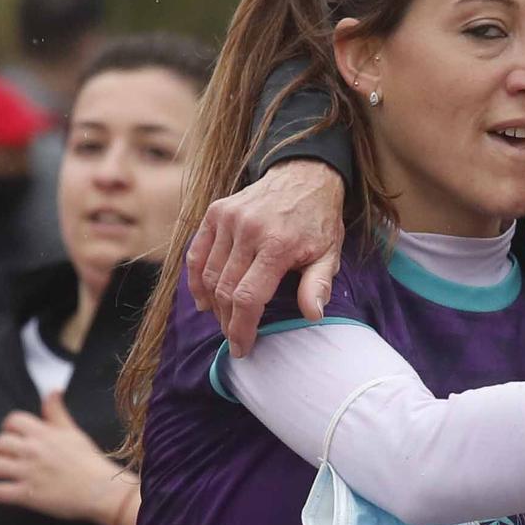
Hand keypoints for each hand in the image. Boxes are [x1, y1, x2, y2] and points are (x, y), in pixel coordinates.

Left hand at [0, 391, 135, 524]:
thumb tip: (52, 390)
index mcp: (43, 433)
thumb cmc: (90, 461)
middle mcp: (32, 450)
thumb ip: (57, 413)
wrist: (102, 490)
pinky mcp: (27, 494)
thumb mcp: (73, 432)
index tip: (7, 435)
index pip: (13, 421)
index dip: (7, 428)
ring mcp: (28, 472)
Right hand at [187, 159, 345, 356]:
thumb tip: (313, 316)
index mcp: (277, 243)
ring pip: (208, 274)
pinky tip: (203, 300)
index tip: (242, 348)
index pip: (248, 297)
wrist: (304, 175)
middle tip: (235, 339)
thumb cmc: (318, 221)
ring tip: (224, 321)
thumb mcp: (329, 254)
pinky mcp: (216, 212)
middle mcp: (248, 229)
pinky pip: (197, 252)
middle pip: (224, 290)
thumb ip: (318, 285)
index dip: (241, 328)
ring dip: (212, 305)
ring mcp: (228, 218)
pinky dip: (195, 279)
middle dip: (227, 322)